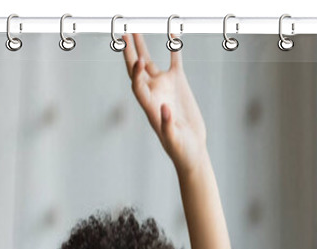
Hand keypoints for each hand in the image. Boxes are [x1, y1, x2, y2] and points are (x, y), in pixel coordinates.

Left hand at [123, 34, 206, 175]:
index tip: (138, 61)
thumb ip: (167, 126)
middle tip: (123, 34)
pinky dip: (173, 48)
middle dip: (128, 52)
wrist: (192, 149)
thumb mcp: (173, 140)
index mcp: (149, 106)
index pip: (137, 85)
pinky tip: (172, 35)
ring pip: (149, 61)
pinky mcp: (178, 83)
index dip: (135, 73)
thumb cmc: (180, 149)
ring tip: (135, 30)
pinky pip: (174, 61)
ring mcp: (164, 86)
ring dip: (141, 46)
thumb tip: (164, 108)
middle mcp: (154, 93)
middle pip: (136, 69)